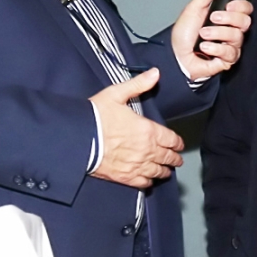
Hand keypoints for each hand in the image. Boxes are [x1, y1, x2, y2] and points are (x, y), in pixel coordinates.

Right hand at [91, 70, 182, 188]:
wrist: (77, 138)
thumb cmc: (95, 116)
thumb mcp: (116, 94)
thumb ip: (138, 84)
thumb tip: (155, 73)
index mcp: (148, 130)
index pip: (172, 140)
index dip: (177, 143)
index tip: (178, 145)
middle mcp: (147, 150)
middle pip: (169, 157)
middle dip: (174, 158)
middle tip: (176, 159)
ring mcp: (137, 165)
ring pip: (159, 171)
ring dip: (165, 171)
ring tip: (166, 171)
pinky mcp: (125, 177)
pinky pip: (144, 183)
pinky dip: (149, 181)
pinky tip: (149, 180)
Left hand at [171, 0, 251, 80]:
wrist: (175, 56)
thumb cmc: (183, 36)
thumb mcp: (193, 8)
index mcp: (225, 18)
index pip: (246, 9)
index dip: (240, 6)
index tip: (228, 6)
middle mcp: (230, 31)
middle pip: (246, 22)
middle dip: (228, 19)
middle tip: (213, 19)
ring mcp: (231, 46)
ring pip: (237, 36)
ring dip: (217, 34)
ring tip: (203, 34)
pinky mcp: (228, 60)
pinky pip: (230, 52)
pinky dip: (215, 48)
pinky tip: (205, 47)